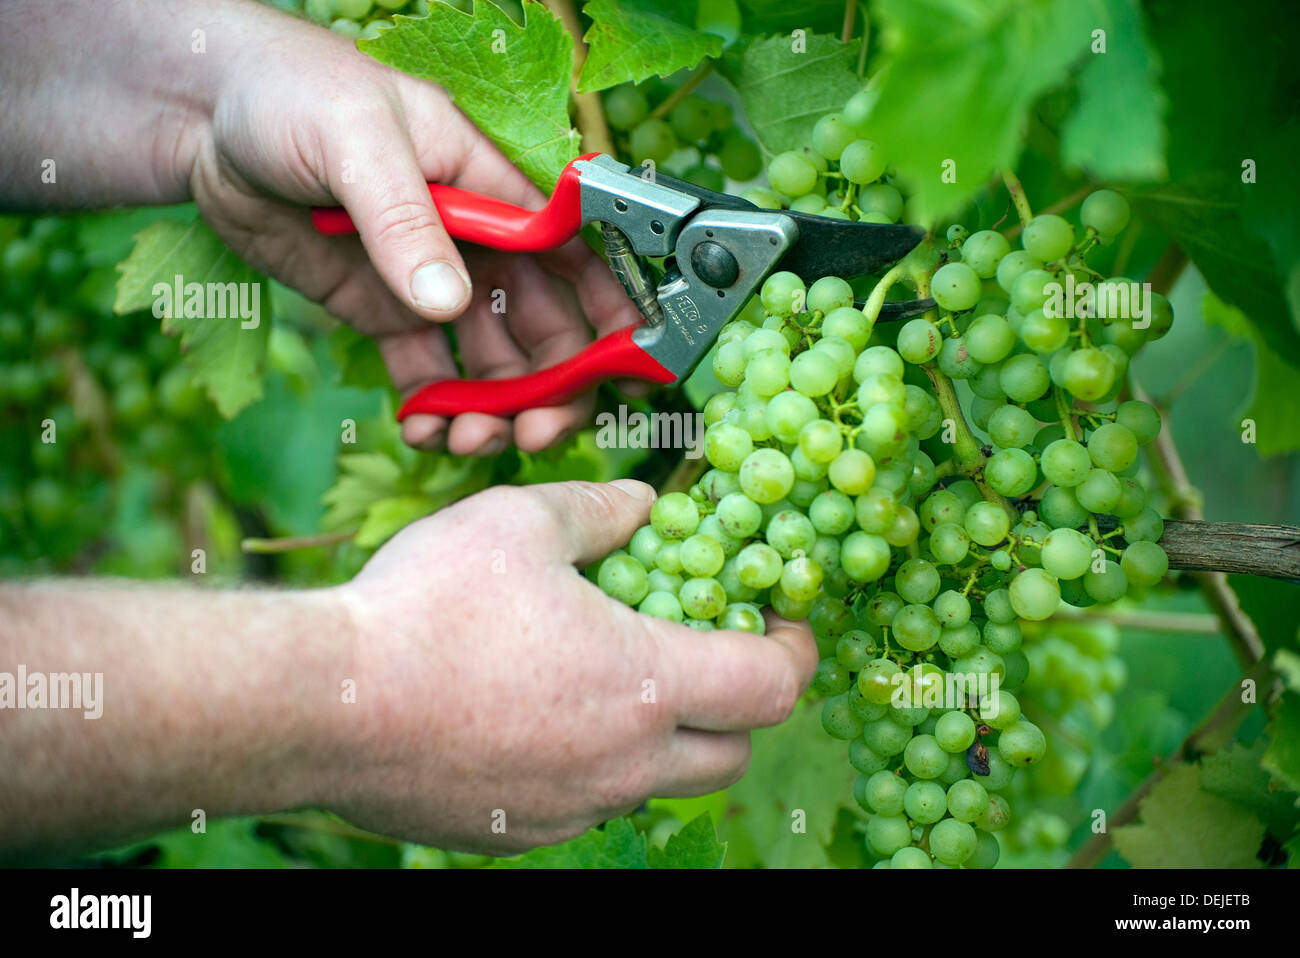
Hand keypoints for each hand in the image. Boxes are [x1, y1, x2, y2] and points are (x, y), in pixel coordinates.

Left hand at [189, 7, 642, 454]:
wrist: (203, 120)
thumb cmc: (292, 93)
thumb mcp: (357, 139)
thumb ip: (407, 220)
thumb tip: (448, 303)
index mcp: (492, 186)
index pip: (575, 254)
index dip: (612, 313)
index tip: (630, 373)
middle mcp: (476, 241)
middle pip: (545, 324)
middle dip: (553, 385)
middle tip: (536, 432)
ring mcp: (430, 282)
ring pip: (491, 362)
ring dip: (496, 410)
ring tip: (472, 443)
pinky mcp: (383, 313)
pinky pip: (426, 375)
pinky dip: (434, 412)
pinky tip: (425, 433)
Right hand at [327, 480, 816, 852]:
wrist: (322, 705)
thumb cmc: (427, 606)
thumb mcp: (517, 522)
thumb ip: (600, 509)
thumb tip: (646, 505)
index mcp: (646, 684)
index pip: (773, 687)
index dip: (795, 649)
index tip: (779, 618)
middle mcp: (624, 764)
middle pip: (731, 753)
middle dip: (737, 703)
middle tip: (703, 648)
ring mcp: (571, 808)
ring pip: (656, 784)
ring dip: (661, 737)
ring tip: (612, 677)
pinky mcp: (518, 833)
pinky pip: (586, 804)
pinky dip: (592, 764)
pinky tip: (540, 714)